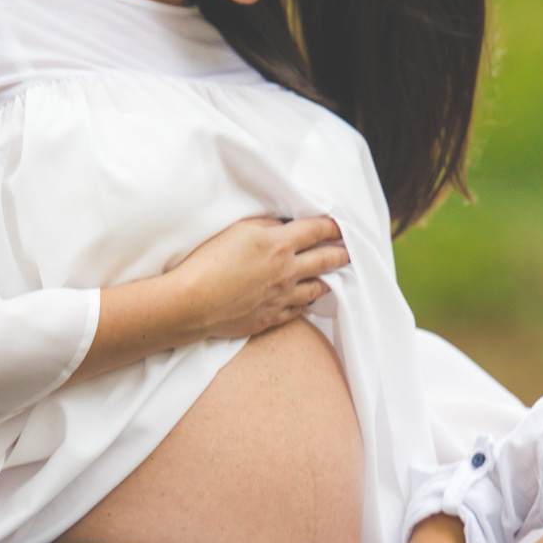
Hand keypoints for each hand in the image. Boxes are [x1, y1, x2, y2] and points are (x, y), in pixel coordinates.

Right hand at [171, 216, 348, 339]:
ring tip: (335, 276)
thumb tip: (281, 226)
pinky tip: (309, 299)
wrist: (193, 303)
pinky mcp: (272, 317)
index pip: (317, 231)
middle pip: (325, 260)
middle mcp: (287, 271)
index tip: (341, 226)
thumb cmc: (208, 261)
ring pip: (317, 288)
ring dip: (329, 279)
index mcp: (279, 245)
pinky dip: (307, 301)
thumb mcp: (237, 229)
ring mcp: (282, 297)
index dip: (333, 227)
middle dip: (341, 253)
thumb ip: (265, 225)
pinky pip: (299, 309)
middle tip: (349, 251)